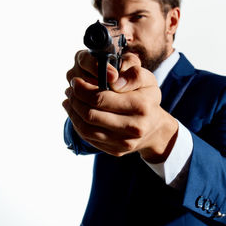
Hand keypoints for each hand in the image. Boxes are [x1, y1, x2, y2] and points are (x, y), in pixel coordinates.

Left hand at [63, 52, 177, 162]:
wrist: (156, 128)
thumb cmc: (147, 99)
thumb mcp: (147, 80)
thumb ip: (133, 75)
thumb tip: (112, 80)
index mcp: (140, 106)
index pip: (101, 98)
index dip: (82, 89)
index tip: (75, 81)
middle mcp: (134, 127)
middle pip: (91, 115)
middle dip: (75, 101)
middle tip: (70, 90)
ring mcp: (125, 142)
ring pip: (87, 130)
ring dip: (73, 114)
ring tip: (69, 101)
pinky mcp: (116, 151)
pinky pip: (90, 139)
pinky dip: (78, 126)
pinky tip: (76, 114)